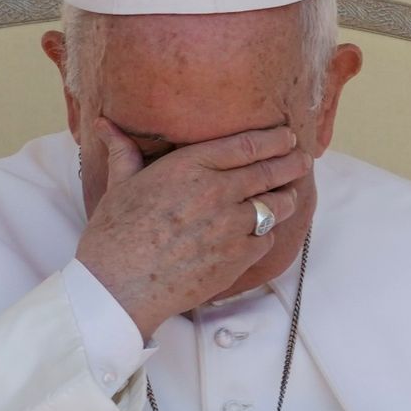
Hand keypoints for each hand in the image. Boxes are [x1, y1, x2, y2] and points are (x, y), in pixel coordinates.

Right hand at [75, 118, 310, 337]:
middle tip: (303, 160)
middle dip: (292, 163)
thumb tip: (107, 125)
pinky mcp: (237, 257)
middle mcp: (217, 191)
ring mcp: (231, 226)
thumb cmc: (115, 235)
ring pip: (275, 207)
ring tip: (289, 196)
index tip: (287, 137)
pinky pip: (265, 240)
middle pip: (269, 172)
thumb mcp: (120, 185)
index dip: (273, 140)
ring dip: (285, 199)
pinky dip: (266, 235)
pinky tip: (263, 233)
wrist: (120, 285)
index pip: (246, 146)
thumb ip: (125, 152)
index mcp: (191, 166)